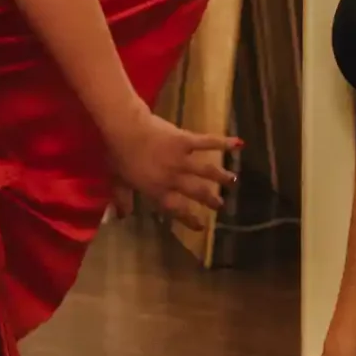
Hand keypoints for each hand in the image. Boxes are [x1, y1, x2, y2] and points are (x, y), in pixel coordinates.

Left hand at [106, 106, 238, 227]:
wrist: (124, 129)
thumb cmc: (117, 155)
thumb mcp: (117, 181)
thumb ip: (122, 199)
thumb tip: (122, 216)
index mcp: (157, 190)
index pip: (176, 209)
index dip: (189, 219)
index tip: (201, 226)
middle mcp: (173, 178)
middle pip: (197, 192)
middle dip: (210, 200)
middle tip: (221, 205)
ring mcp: (182, 160)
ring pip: (207, 171)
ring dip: (221, 176)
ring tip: (233, 181)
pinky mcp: (186, 140)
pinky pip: (208, 143)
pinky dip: (224, 143)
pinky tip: (238, 144)